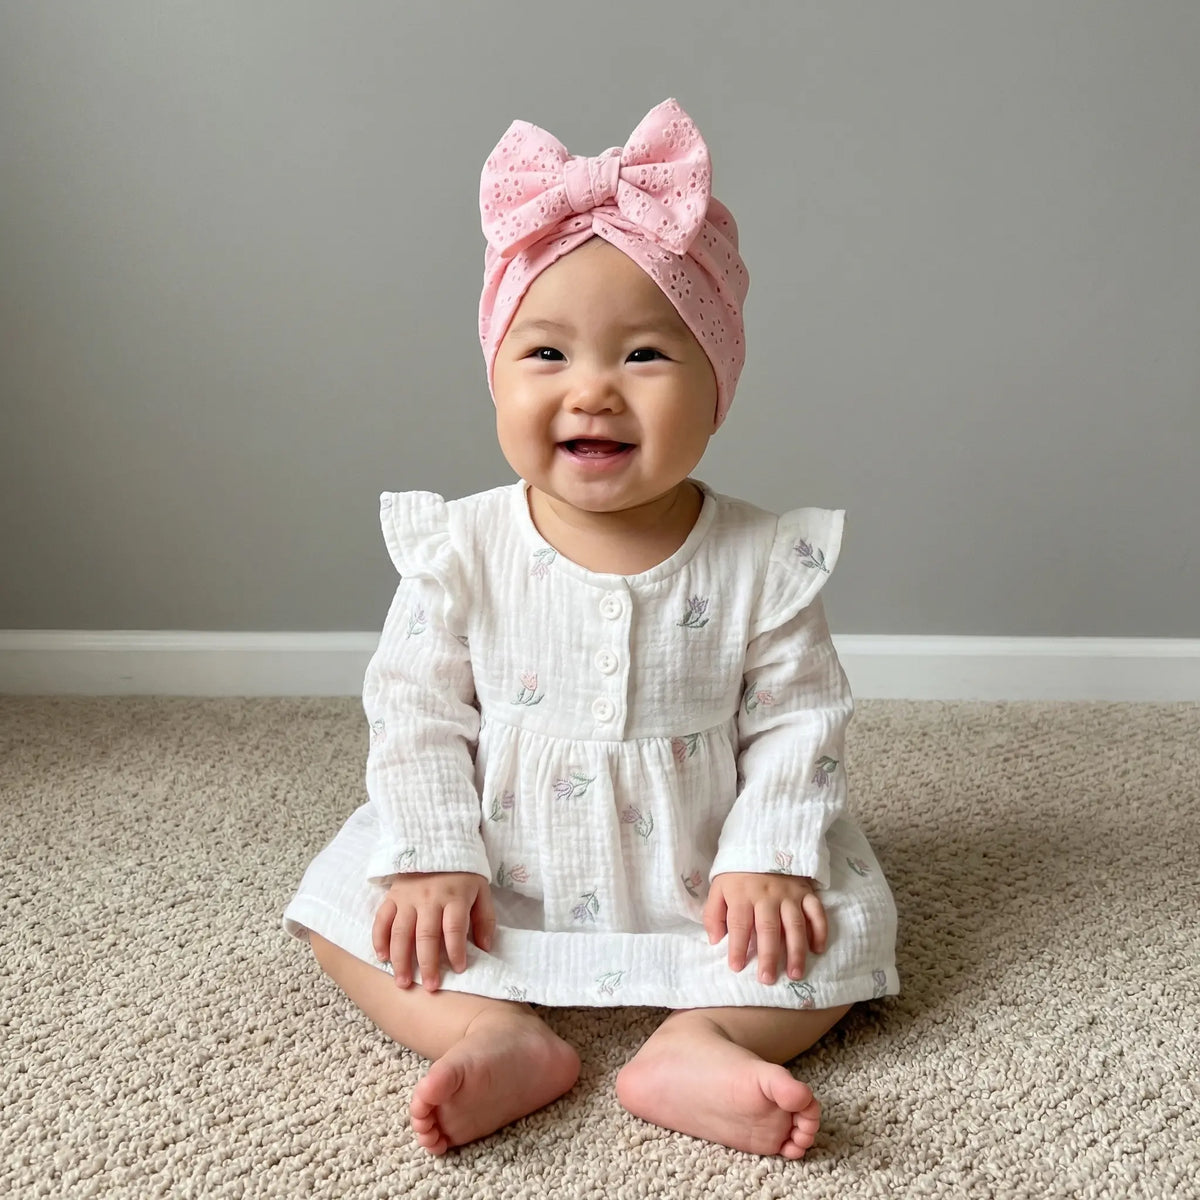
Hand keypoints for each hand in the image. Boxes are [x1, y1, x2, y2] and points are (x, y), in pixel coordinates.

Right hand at [372, 872, 494, 991]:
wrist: (437, 843)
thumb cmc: (462, 874)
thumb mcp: (481, 890)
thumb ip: (485, 918)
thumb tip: (485, 947)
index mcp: (454, 896)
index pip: (454, 928)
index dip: (456, 951)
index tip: (458, 970)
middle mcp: (429, 898)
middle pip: (426, 935)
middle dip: (428, 964)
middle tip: (430, 987)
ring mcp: (408, 897)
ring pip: (402, 932)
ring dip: (401, 959)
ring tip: (403, 982)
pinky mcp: (392, 896)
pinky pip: (382, 919)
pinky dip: (380, 939)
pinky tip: (382, 958)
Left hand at [703, 872, 826, 984]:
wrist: (761, 842)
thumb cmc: (737, 873)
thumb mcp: (718, 888)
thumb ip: (713, 914)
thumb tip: (715, 941)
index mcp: (742, 894)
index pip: (739, 924)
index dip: (737, 947)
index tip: (736, 968)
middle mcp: (767, 895)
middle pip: (768, 929)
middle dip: (768, 956)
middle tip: (767, 979)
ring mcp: (789, 894)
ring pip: (794, 925)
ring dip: (796, 951)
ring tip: (795, 974)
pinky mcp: (806, 891)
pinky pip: (816, 912)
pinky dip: (819, 930)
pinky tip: (817, 949)